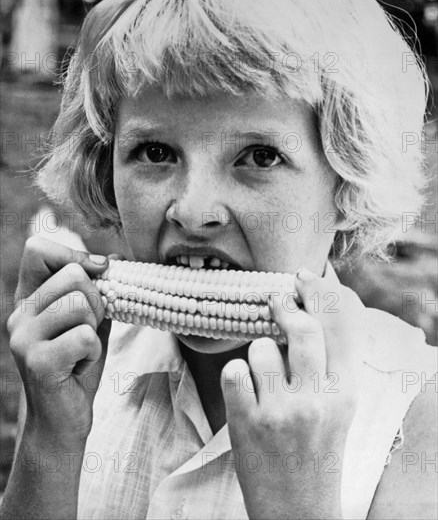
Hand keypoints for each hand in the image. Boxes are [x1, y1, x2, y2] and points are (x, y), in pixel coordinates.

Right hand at [7, 236, 116, 446]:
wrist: (63, 419)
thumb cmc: (78, 364)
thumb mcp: (88, 320)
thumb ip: (96, 290)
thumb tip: (114, 258)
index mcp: (28, 299)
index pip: (38, 249)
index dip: (75, 254)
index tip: (99, 272)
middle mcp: (19, 315)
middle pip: (73, 275)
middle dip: (97, 301)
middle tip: (88, 330)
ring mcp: (24, 339)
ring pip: (82, 304)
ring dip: (95, 329)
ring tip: (82, 350)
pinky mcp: (38, 362)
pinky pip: (86, 336)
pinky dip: (94, 352)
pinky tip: (80, 366)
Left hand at [221, 270, 364, 519]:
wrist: (298, 510)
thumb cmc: (316, 451)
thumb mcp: (337, 408)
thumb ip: (328, 365)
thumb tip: (306, 313)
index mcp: (343, 392)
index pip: (337, 328)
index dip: (319, 294)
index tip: (303, 277)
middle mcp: (316, 398)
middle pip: (301, 328)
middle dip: (284, 306)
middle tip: (274, 300)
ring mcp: (281, 411)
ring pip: (261, 347)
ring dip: (257, 354)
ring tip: (262, 377)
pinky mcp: (248, 423)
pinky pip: (234, 371)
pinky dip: (236, 376)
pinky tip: (245, 393)